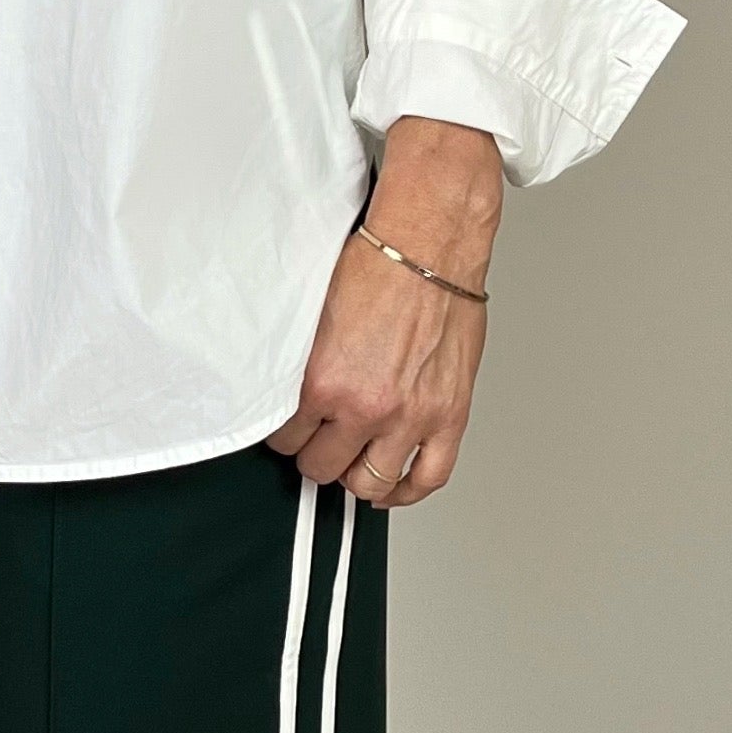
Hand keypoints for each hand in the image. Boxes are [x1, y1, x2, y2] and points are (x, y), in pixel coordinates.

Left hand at [266, 117, 500, 506]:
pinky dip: (406, 490)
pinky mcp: (449, 415)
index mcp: (324, 380)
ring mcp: (410, 416)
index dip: (282, 434)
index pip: (285, 438)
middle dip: (314, 454)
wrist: (429, 242)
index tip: (287, 428)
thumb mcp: (314, 314)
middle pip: (322, 466)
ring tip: (348, 460)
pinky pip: (428, 477)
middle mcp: (366, 405)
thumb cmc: (376, 262)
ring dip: (353, 475)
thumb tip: (285, 387)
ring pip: (369, 482)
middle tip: (316, 441)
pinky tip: (391, 485)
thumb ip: (302, 361)